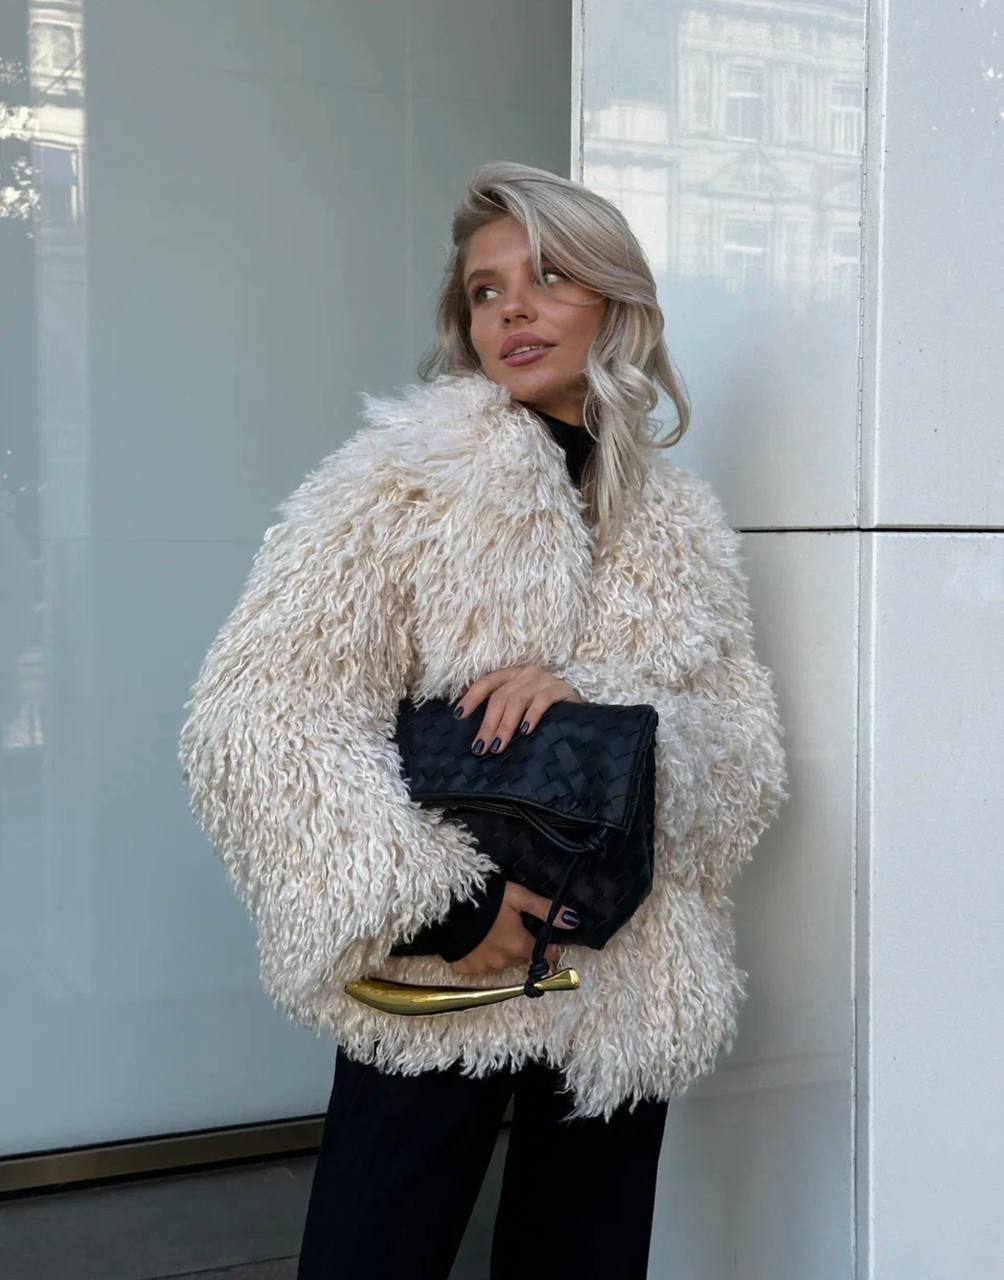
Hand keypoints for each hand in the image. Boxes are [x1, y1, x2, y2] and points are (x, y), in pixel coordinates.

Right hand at [449, 879, 578, 975]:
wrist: (446, 904)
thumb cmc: (487, 898)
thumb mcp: (519, 897)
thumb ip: (546, 910)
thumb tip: (574, 921)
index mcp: (520, 946)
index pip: (545, 956)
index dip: (549, 949)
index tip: (548, 942)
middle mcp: (503, 962)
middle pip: (521, 958)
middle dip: (520, 946)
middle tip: (511, 926)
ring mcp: (483, 968)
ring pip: (500, 962)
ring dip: (500, 951)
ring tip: (490, 932)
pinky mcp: (464, 969)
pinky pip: (479, 966)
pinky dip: (479, 956)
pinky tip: (474, 941)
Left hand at [453, 663, 583, 756]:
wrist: (580, 710)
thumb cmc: (544, 710)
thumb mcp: (520, 704)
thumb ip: (500, 707)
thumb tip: (468, 720)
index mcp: (512, 674)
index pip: (487, 683)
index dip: (471, 698)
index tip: (458, 716)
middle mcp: (526, 673)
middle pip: (500, 697)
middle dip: (488, 723)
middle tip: (481, 747)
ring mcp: (544, 679)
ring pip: (517, 700)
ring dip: (506, 725)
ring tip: (498, 746)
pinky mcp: (560, 689)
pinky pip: (542, 701)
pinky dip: (531, 716)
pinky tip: (525, 731)